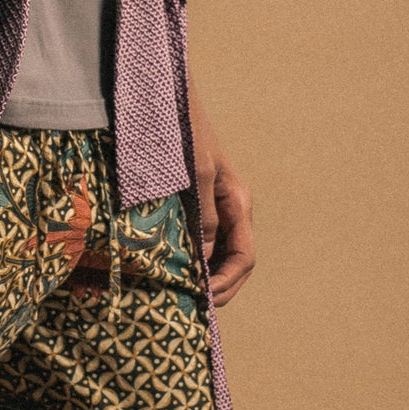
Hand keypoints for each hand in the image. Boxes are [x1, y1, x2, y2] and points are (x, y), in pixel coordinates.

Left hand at [188, 100, 255, 303]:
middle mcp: (229, 207)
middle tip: (193, 308)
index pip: (243, 256)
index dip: (227, 282)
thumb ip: (203, 218)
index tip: (204, 298)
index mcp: (238, 201)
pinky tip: (171, 268)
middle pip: (233, 260)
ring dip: (204, 274)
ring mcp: (213, 205)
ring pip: (216, 252)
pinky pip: (198, 238)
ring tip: (181, 295)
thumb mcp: (195, 175)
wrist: (165, 101)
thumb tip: (202, 261)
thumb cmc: (183, 132)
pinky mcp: (194, 201)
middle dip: (218, 286)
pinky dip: (190, 258)